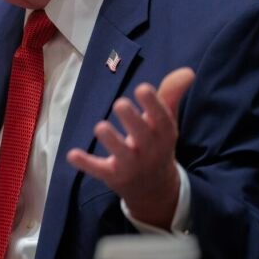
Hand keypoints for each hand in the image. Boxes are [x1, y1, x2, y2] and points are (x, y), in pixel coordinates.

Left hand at [67, 67, 194, 229]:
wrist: (155, 188)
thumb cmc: (157, 143)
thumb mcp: (166, 122)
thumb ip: (171, 95)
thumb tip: (187, 71)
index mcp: (164, 133)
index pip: (161, 118)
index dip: (153, 104)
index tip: (142, 88)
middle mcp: (150, 150)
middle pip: (142, 135)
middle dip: (132, 120)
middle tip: (120, 103)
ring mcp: (131, 164)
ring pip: (121, 153)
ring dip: (111, 141)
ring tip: (100, 127)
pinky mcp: (113, 176)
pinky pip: (99, 170)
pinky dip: (86, 163)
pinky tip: (72, 154)